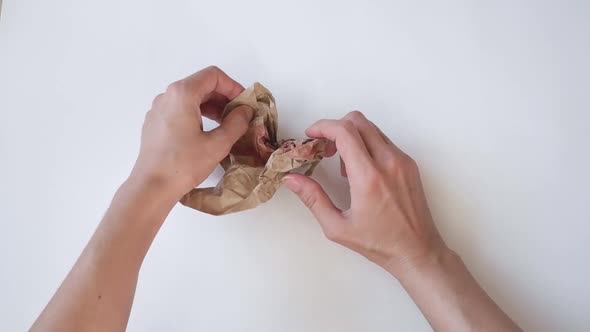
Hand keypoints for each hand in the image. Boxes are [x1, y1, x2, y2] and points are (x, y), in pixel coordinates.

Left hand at [131, 66, 252, 198]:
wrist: (151, 187)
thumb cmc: (183, 164)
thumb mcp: (218, 144)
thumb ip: (236, 123)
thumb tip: (245, 111)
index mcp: (182, 94)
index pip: (213, 75)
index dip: (233, 86)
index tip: (244, 103)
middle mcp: (167, 96)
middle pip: (200, 84)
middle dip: (223, 97)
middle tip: (239, 115)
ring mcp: (158, 109)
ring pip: (190, 98)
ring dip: (211, 106)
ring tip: (226, 126)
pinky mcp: (154, 123)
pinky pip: (179, 110)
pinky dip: (196, 114)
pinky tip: (206, 134)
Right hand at [284, 111, 446, 276]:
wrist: (418, 251)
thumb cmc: (380, 244)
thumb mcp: (337, 227)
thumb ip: (313, 199)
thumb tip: (292, 179)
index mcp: (369, 177)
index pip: (344, 132)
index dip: (323, 126)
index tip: (311, 135)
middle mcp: (388, 162)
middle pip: (358, 121)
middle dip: (335, 128)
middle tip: (323, 148)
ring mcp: (402, 161)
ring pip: (371, 128)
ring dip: (351, 136)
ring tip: (342, 166)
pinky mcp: (409, 164)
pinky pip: (383, 141)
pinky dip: (366, 145)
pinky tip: (360, 171)